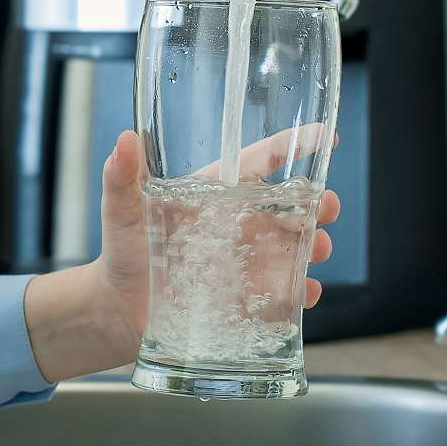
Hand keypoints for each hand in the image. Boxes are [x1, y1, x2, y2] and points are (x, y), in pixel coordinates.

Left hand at [92, 126, 341, 350]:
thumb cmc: (124, 249)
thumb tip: (125, 138)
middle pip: (291, 204)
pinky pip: (286, 293)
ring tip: (318, 247)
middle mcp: (239, 222)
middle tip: (327, 206)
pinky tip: (304, 291)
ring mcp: (248, 260)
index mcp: (216, 191)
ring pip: (297, 246)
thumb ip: (121, 175)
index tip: (324, 137)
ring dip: (315, 244)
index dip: (292, 146)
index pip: (259, 161)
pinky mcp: (249, 297)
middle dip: (317, 202)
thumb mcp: (120, 208)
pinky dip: (302, 290)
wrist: (119, 308)